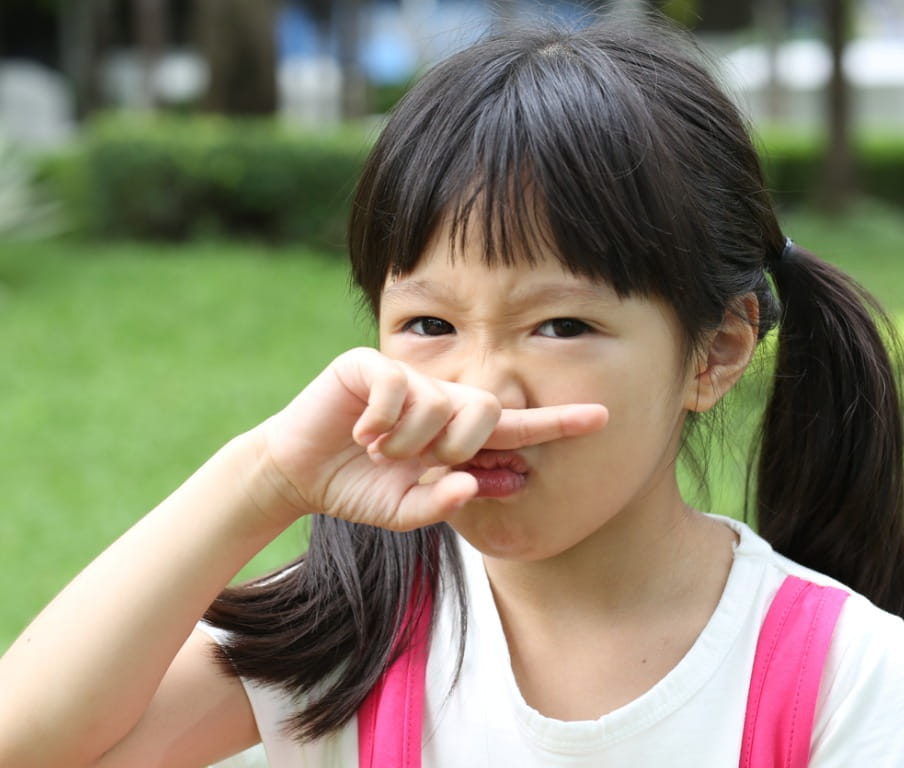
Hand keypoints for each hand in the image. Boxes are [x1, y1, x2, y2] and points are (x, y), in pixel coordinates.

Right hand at [257, 348, 607, 530]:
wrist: (300, 475)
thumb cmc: (359, 489)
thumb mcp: (406, 511)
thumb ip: (444, 503)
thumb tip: (477, 482)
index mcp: (455, 434)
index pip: (515, 427)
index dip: (557, 424)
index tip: (602, 418)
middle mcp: (439, 399)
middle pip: (486, 408)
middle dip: (459, 445)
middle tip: (422, 461)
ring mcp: (407, 378)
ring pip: (438, 403)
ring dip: (407, 442)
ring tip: (379, 448)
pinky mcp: (370, 365)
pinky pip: (397, 387)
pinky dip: (381, 420)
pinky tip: (362, 431)